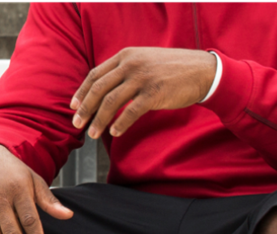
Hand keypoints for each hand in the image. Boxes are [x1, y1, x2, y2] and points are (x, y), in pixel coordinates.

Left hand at [71, 47, 216, 138]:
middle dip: (84, 109)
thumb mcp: (144, 61)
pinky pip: (130, 112)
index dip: (82, 92)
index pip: (95, 75)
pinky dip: (119, 124)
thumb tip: (101, 89)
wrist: (202, 71)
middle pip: (98, 89)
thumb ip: (123, 71)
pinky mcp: (154, 93)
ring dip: (99, 121)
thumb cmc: (171, 69)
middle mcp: (131, 64)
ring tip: (92, 134)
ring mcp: (142, 78)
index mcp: (126, 56)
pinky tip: (115, 133)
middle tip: (77, 124)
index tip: (73, 106)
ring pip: (111, 102)